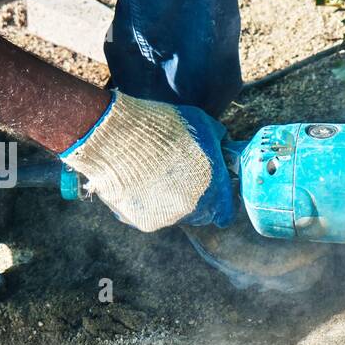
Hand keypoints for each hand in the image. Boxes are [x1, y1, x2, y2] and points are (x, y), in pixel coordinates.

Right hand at [61, 91, 233, 231]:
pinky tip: (139, 182)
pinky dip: (148, 203)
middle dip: (197, 199)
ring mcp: (167, 218)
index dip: (223, 202)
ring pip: (175, 214)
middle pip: (201, 214)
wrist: (118, 137)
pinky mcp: (143, 221)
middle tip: (182, 178)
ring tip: (156, 175)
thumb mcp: (201, 123)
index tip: (216, 193)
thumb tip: (223, 148)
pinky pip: (151, 214)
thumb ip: (218, 140)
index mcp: (213, 190)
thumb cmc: (162, 127)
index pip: (226, 212)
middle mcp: (193, 210)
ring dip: (171, 200)